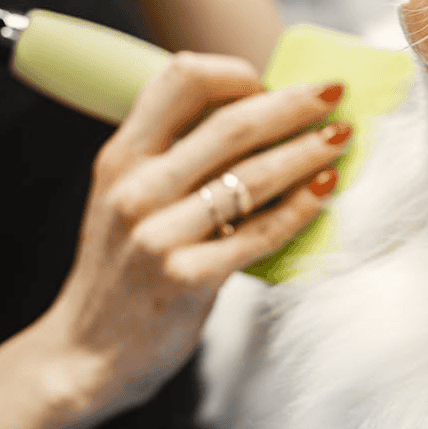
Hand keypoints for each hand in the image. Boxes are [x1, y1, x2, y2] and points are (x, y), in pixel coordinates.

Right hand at [42, 52, 349, 418]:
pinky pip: (261, 232)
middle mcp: (137, 189)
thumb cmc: (122, 271)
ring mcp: (159, 235)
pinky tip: (327, 189)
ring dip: (308, 151)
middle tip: (335, 95)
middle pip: (231, 124)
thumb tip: (257, 118)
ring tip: (343, 136)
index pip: (180, 81)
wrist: (84, 355)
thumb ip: (173, 159)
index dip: (235, 74)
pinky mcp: (188, 278)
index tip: (272, 82)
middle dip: (294, 104)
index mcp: (122, 157)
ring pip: (253, 176)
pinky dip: (302, 207)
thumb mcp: (126, 200)